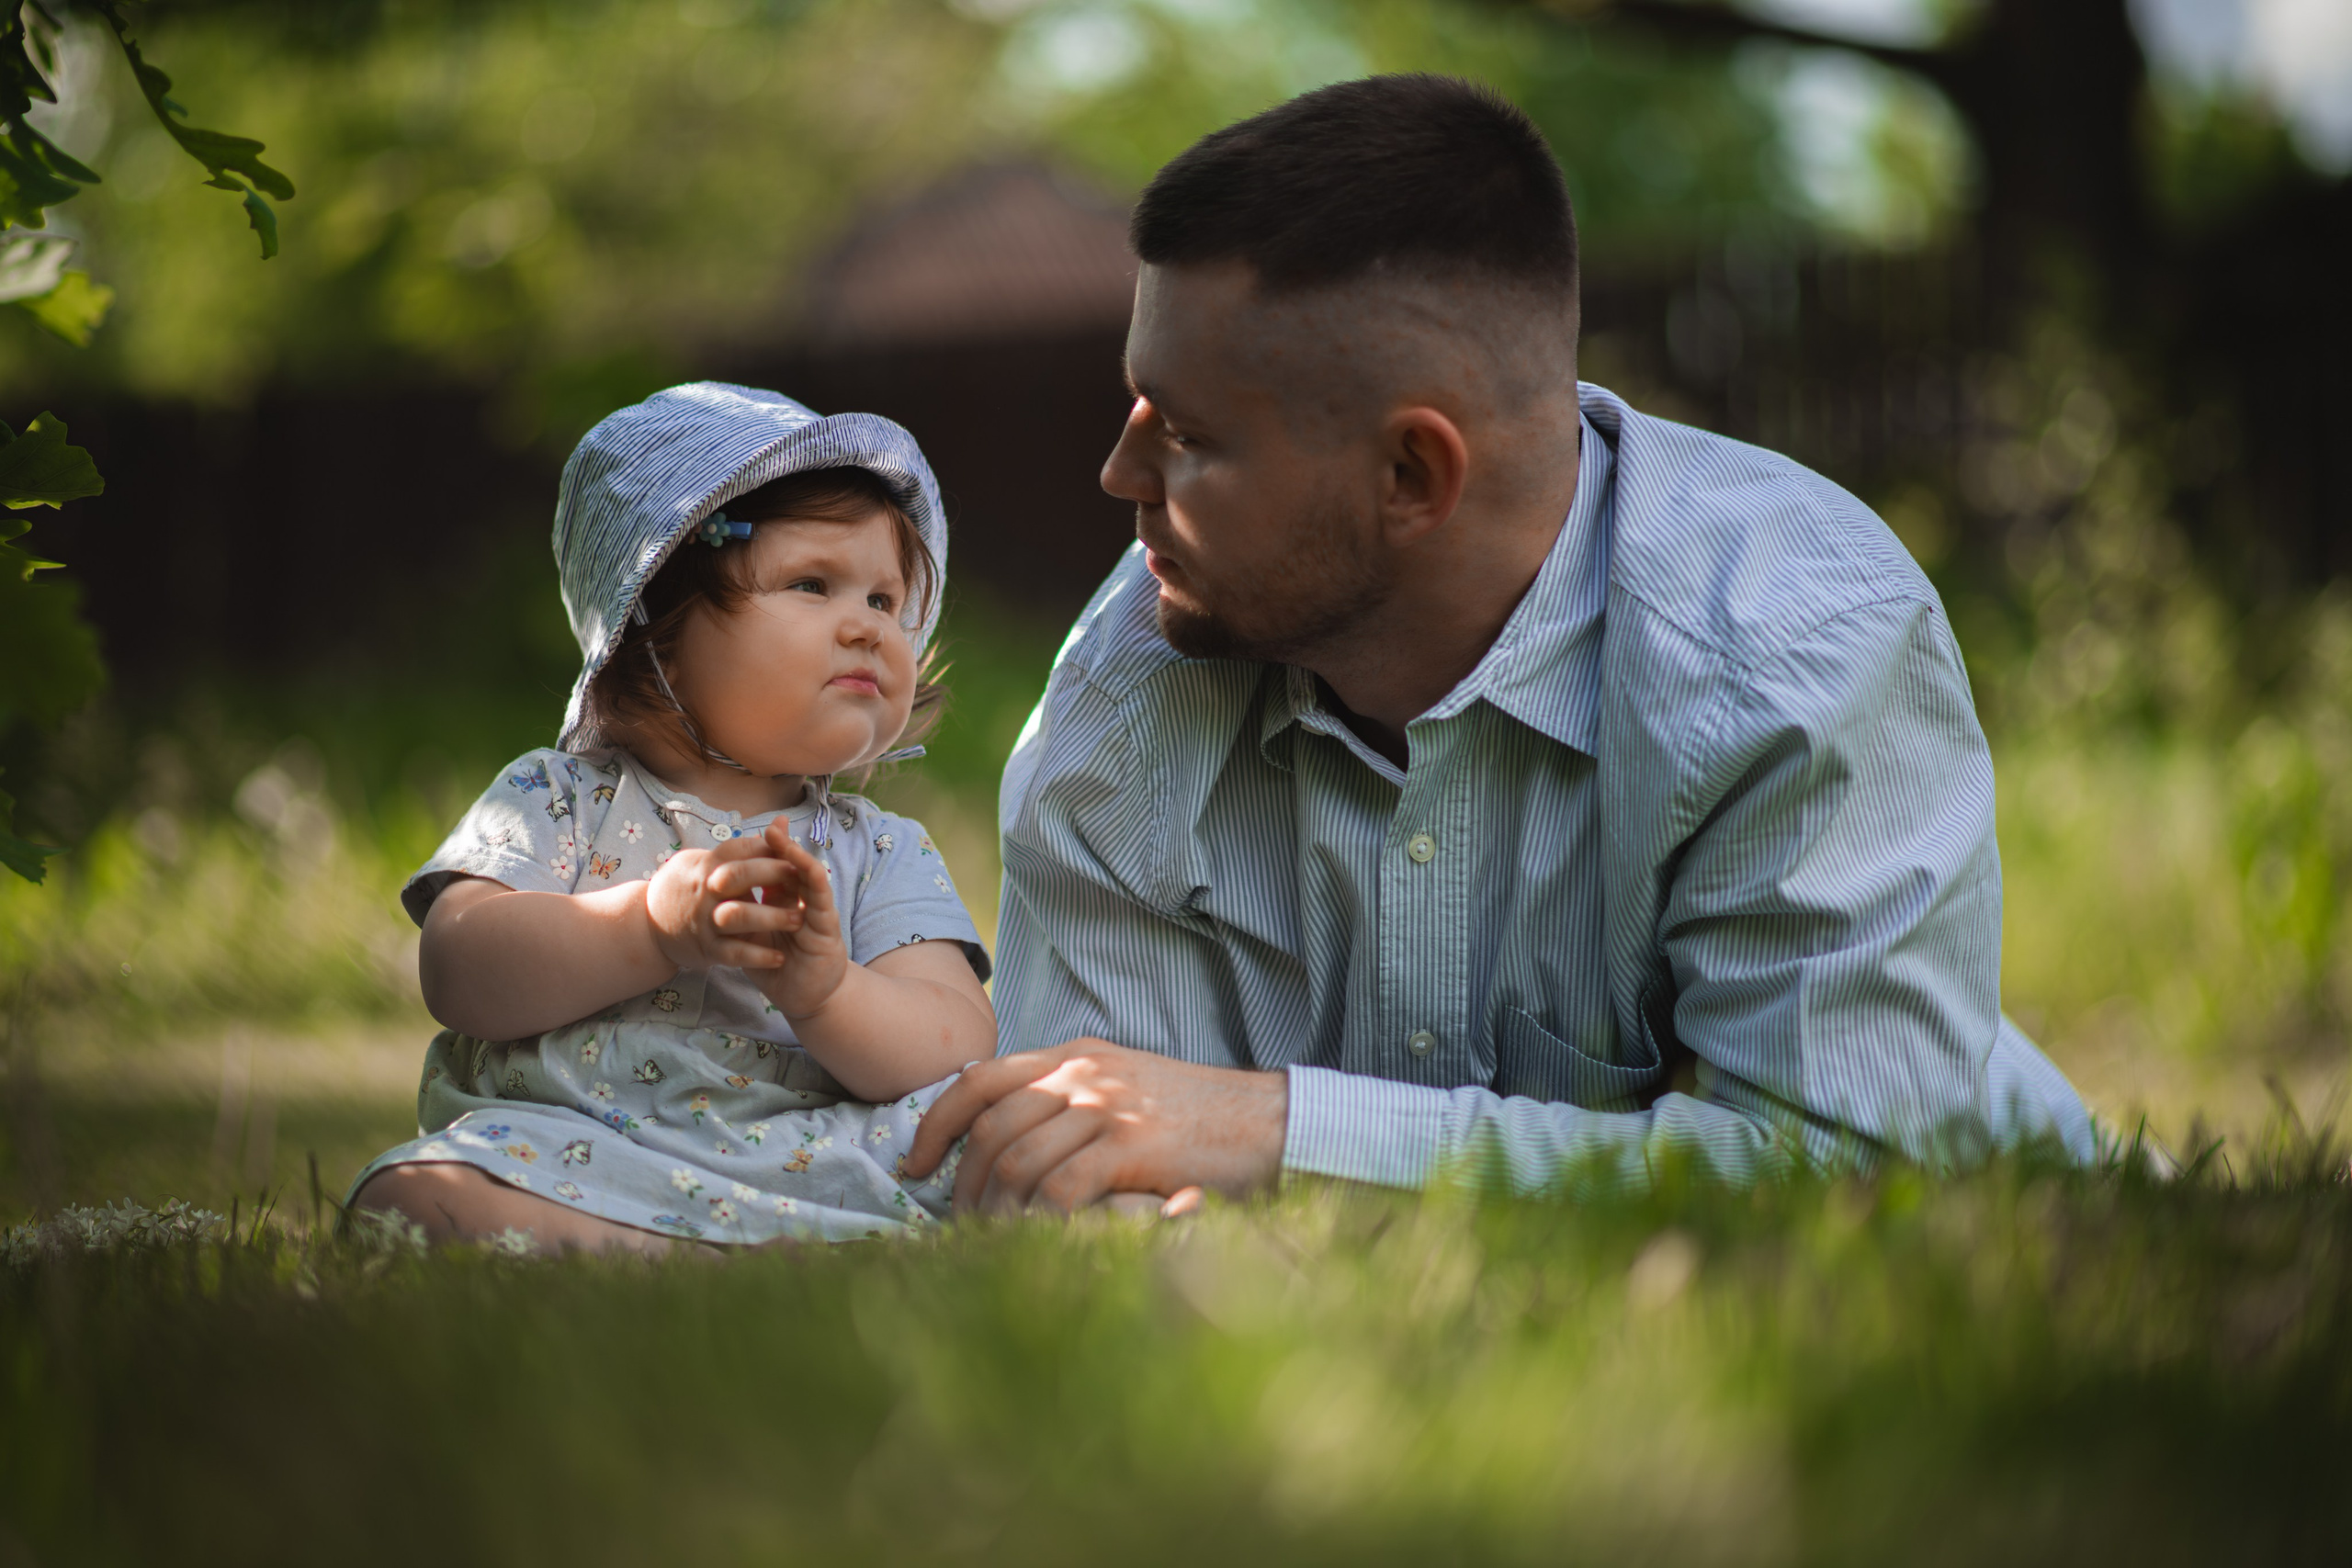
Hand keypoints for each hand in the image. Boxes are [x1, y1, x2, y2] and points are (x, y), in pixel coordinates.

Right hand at [642, 834, 797, 974]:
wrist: (650, 924)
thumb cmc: (689, 886)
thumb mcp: (709, 860)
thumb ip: (750, 846)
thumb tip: (782, 822)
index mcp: (707, 864)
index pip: (741, 849)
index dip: (771, 849)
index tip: (794, 853)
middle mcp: (705, 890)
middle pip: (739, 875)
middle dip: (773, 874)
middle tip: (802, 878)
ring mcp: (705, 920)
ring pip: (738, 916)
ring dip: (771, 917)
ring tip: (799, 919)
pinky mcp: (708, 949)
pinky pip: (735, 953)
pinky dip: (758, 956)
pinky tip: (780, 957)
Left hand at [728, 822, 850, 1020]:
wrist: (801, 997)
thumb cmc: (774, 967)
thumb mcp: (748, 938)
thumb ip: (735, 913)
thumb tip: (714, 891)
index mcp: (780, 900)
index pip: (771, 867)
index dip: (758, 850)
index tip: (739, 836)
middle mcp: (799, 900)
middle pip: (787, 865)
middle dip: (774, 847)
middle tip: (761, 832)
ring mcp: (815, 909)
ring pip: (806, 874)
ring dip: (794, 853)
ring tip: (778, 835)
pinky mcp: (827, 925)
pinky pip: (821, 898)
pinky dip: (814, 878)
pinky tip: (807, 865)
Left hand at [900, 1040, 1287, 1214]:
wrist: (1273, 1121)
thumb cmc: (1202, 1119)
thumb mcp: (1128, 1089)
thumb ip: (1075, 1102)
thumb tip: (1014, 1140)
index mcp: (1077, 1055)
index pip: (981, 1077)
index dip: (937, 1122)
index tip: (917, 1164)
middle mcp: (1084, 1073)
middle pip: (989, 1124)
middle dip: (962, 1182)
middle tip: (957, 1225)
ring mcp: (1106, 1106)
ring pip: (1016, 1159)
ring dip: (993, 1212)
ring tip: (990, 1247)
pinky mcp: (1131, 1146)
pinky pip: (1058, 1188)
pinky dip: (1037, 1224)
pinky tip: (1035, 1247)